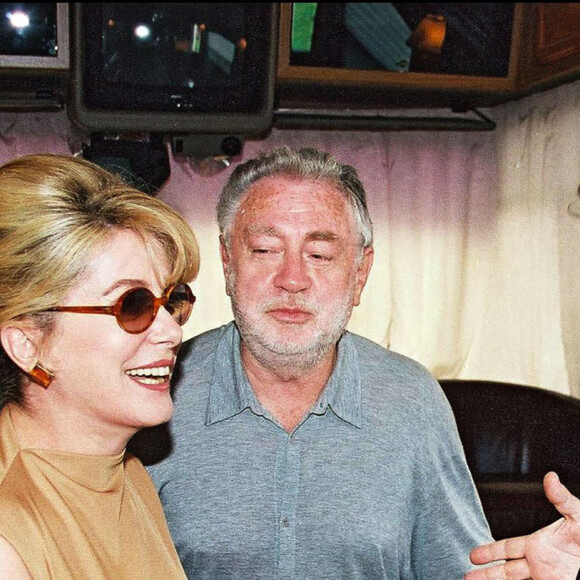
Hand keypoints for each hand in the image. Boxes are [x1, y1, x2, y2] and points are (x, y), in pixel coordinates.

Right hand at [464, 472, 579, 579]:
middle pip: (506, 571)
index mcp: (539, 545)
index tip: (474, 556)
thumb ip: (562, 499)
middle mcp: (539, 564)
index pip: (508, 548)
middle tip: (466, 576)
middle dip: (486, 574)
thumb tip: (550, 477)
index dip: (490, 551)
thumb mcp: (578, 516)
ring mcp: (546, 577)